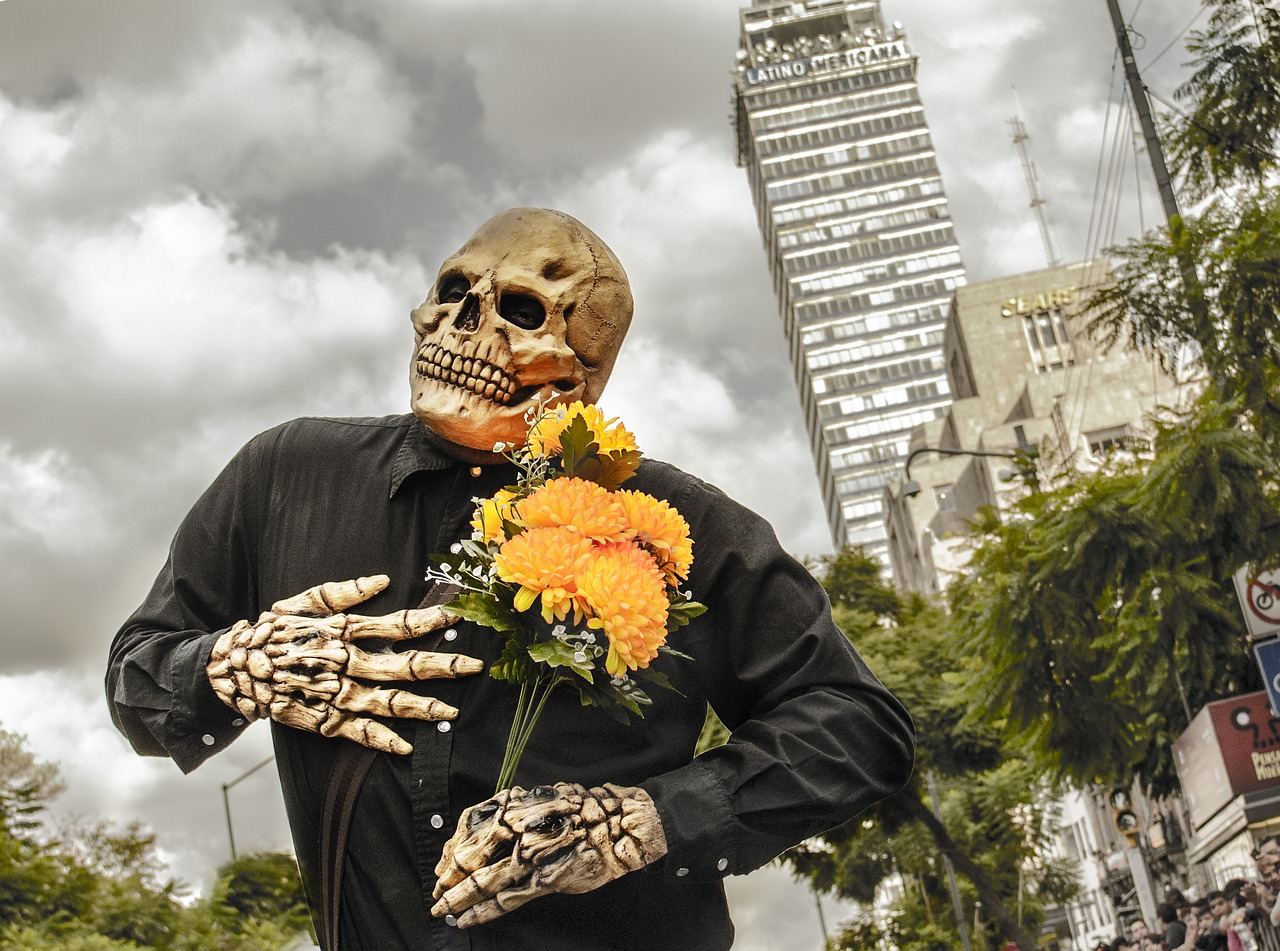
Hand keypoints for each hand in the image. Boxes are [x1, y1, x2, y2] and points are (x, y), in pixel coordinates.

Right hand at [206, 575, 481, 753]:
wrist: (230, 668)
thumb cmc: (271, 630)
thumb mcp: (304, 601)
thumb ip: (343, 592)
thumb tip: (382, 581)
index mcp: (343, 631)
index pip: (395, 625)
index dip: (428, 621)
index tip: (456, 616)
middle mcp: (345, 663)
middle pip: (402, 665)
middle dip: (442, 666)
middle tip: (475, 665)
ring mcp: (335, 694)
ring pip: (387, 702)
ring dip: (421, 708)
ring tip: (451, 712)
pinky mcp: (323, 719)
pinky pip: (357, 732)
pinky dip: (381, 741)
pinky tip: (405, 747)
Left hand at [431, 782, 667, 927]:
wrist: (621, 824)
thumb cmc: (586, 810)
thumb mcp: (547, 798)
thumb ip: (520, 811)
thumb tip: (497, 824)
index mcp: (518, 807)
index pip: (470, 827)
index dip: (452, 848)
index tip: (442, 863)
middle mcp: (519, 829)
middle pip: (471, 855)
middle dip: (449, 876)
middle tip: (436, 890)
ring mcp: (531, 856)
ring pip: (483, 881)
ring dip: (457, 898)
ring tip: (442, 909)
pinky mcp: (545, 880)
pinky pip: (506, 900)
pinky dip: (482, 912)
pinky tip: (466, 921)